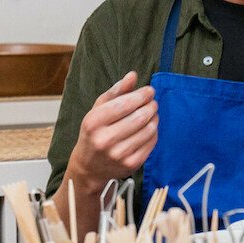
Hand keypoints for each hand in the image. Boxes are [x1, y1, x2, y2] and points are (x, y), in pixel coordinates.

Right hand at [68, 71, 157, 188]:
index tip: (150, 91)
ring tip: (152, 113)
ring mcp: (118, 154)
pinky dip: (154, 132)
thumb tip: (133, 75)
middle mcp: (104, 139)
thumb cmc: (94, 132)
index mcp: (93, 122)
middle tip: (153, 102)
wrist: (89, 167)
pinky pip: (151, 143)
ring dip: (155, 118)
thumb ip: (116, 91)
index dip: (142, 95)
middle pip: (139, 116)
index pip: (125, 104)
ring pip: (148, 129)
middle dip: (151, 106)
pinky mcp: (131, 164)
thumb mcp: (98, 110)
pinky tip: (150, 128)